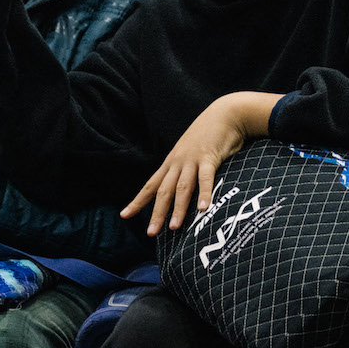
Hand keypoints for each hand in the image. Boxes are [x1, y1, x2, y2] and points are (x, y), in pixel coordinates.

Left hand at [122, 91, 280, 234]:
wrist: (224, 114)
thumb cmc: (209, 137)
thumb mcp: (192, 154)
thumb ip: (188, 171)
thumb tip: (186, 191)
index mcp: (171, 163)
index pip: (150, 185)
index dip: (137, 201)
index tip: (124, 215)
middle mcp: (177, 163)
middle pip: (163, 191)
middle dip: (156, 213)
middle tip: (151, 233)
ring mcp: (192, 160)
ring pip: (182, 188)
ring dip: (179, 208)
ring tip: (174, 227)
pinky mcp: (209, 157)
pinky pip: (206, 178)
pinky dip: (204, 193)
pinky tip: (204, 209)